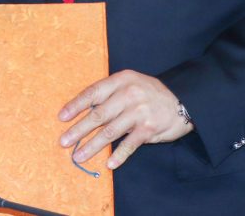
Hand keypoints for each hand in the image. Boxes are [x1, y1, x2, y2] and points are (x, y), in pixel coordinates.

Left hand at [59, 70, 192, 169]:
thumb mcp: (129, 83)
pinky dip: (119, 155)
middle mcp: (128, 94)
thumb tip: (83, 110)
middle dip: (78, 129)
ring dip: (92, 146)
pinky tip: (109, 164)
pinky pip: (130, 144)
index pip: (93, 93)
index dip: (76, 105)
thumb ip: (110, 93)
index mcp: (120, 80)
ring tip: (78, 156)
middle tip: (63, 141)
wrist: (182, 100)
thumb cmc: (149, 92)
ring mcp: (139, 112)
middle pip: (98, 115)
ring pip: (110, 132)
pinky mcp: (149, 128)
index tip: (62, 117)